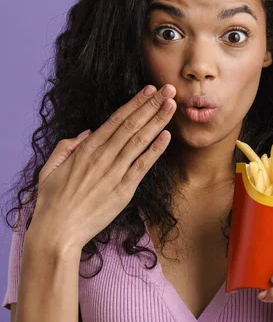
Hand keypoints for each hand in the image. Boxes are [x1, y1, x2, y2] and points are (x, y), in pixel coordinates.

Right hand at [29, 84, 176, 250]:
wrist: (57, 232)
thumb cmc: (53, 202)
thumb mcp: (50, 169)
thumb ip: (66, 147)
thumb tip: (86, 133)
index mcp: (86, 150)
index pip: (116, 120)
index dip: (135, 103)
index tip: (149, 90)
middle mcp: (102, 157)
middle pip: (132, 125)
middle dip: (152, 105)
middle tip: (169, 90)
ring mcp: (114, 173)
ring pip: (139, 141)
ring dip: (157, 121)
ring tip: (172, 105)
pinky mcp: (124, 190)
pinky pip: (142, 166)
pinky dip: (155, 150)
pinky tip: (167, 136)